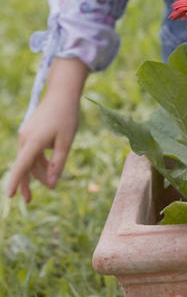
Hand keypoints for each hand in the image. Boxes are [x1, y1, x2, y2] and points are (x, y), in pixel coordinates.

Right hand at [7, 58, 87, 201]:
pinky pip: (31, 152)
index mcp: (35, 141)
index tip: (10, 195)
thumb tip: (52, 183)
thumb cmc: (66, 117)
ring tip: (51, 183)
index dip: (16, 182)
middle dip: (26, 183)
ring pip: (29, 160)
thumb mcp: (66, 142)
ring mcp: (26, 135)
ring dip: (38, 172)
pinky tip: (49, 166)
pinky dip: (39, 161)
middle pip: (24, 166)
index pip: (22, 165)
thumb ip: (58, 163)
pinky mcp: (29, 133)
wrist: (61, 95)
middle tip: (29, 200)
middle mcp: (25, 138)